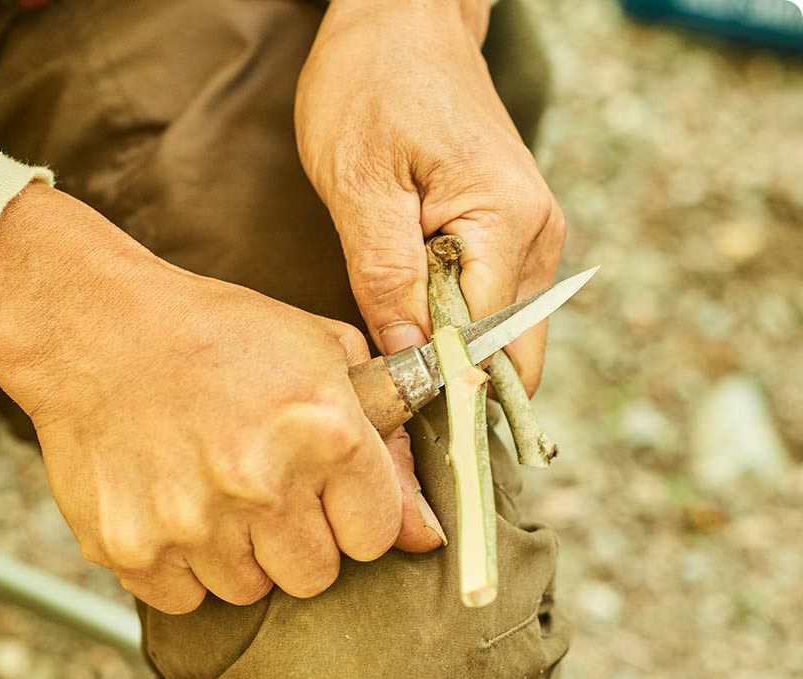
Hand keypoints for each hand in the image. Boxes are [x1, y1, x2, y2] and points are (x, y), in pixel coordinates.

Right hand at [0, 184, 445, 613]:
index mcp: (326, 432)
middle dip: (296, 538)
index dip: (351, 512)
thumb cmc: (215, 334)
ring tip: (206, 486)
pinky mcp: (132, 549)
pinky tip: (167, 502)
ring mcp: (193, 524)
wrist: (94, 328)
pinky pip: (183, 598)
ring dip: (235, 551)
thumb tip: (427, 534)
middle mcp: (263, 485)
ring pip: (247, 590)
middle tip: (259, 488)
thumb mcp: (320, 353)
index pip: (376, 536)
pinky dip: (179, 564)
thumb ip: (386, 443)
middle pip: (314, 576)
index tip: (323, 490)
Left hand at [295, 0, 565, 393]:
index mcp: (507, 224)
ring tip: (395, 368)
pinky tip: (413, 330)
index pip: (491, 345)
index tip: (401, 420)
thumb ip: (386, 276)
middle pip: (513, 354)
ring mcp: (530, 236)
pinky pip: (492, 306)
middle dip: (459, 388)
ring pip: (504, 336)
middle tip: (395, 408)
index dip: (446, 389)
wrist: (404, 25)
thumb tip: (412, 359)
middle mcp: (537, 237)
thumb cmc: (374, 88)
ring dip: (455, 360)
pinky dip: (457, 330)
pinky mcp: (511, 234)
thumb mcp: (360, 184)